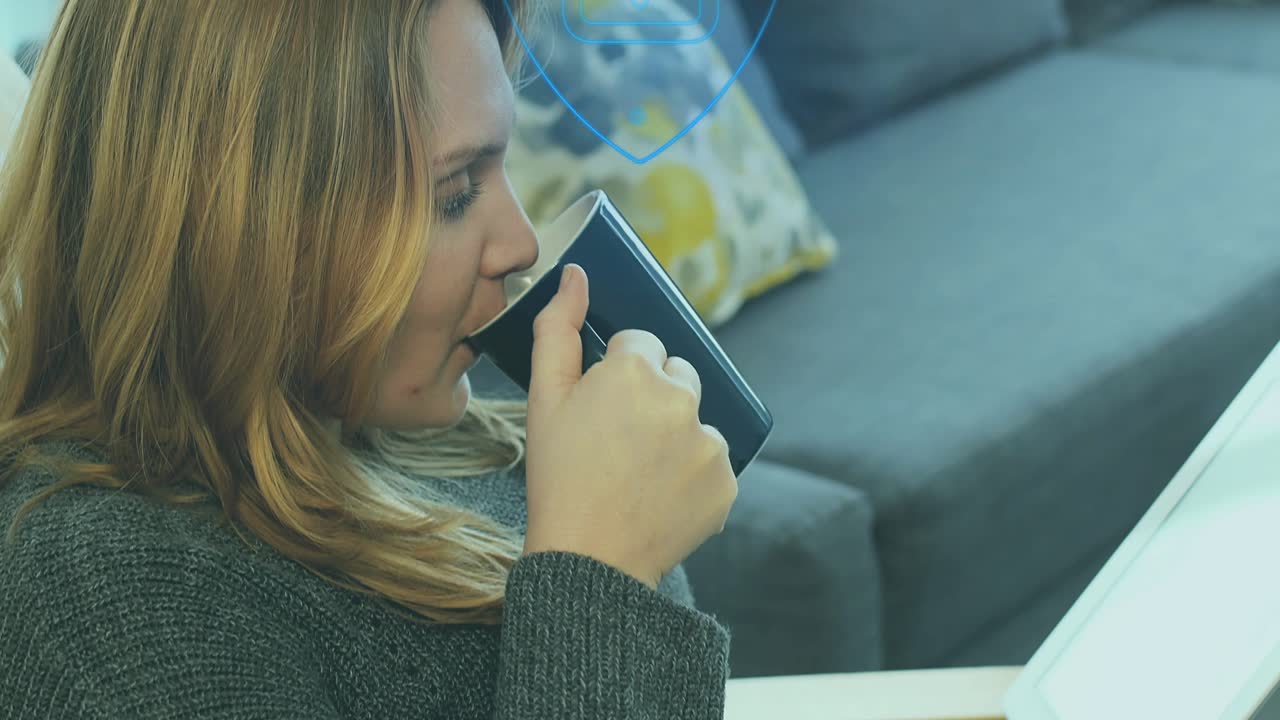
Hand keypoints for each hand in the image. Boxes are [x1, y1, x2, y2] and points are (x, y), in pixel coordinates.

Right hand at [522, 264, 736, 588]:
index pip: (640, 344)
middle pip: (677, 374)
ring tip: (638, 473)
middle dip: (654, 395)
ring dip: (676, 435)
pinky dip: (692, 474)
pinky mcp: (727, 480)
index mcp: (634, 371)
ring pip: (696, 419)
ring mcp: (709, 442)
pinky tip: (660, 496)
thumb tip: (575, 274)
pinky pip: (713, 461)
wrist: (587, 561)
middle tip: (619, 440)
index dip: (616, 374)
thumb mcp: (543, 400)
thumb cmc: (558, 477)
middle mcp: (680, 398)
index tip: (601, 408)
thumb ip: (557, 329)